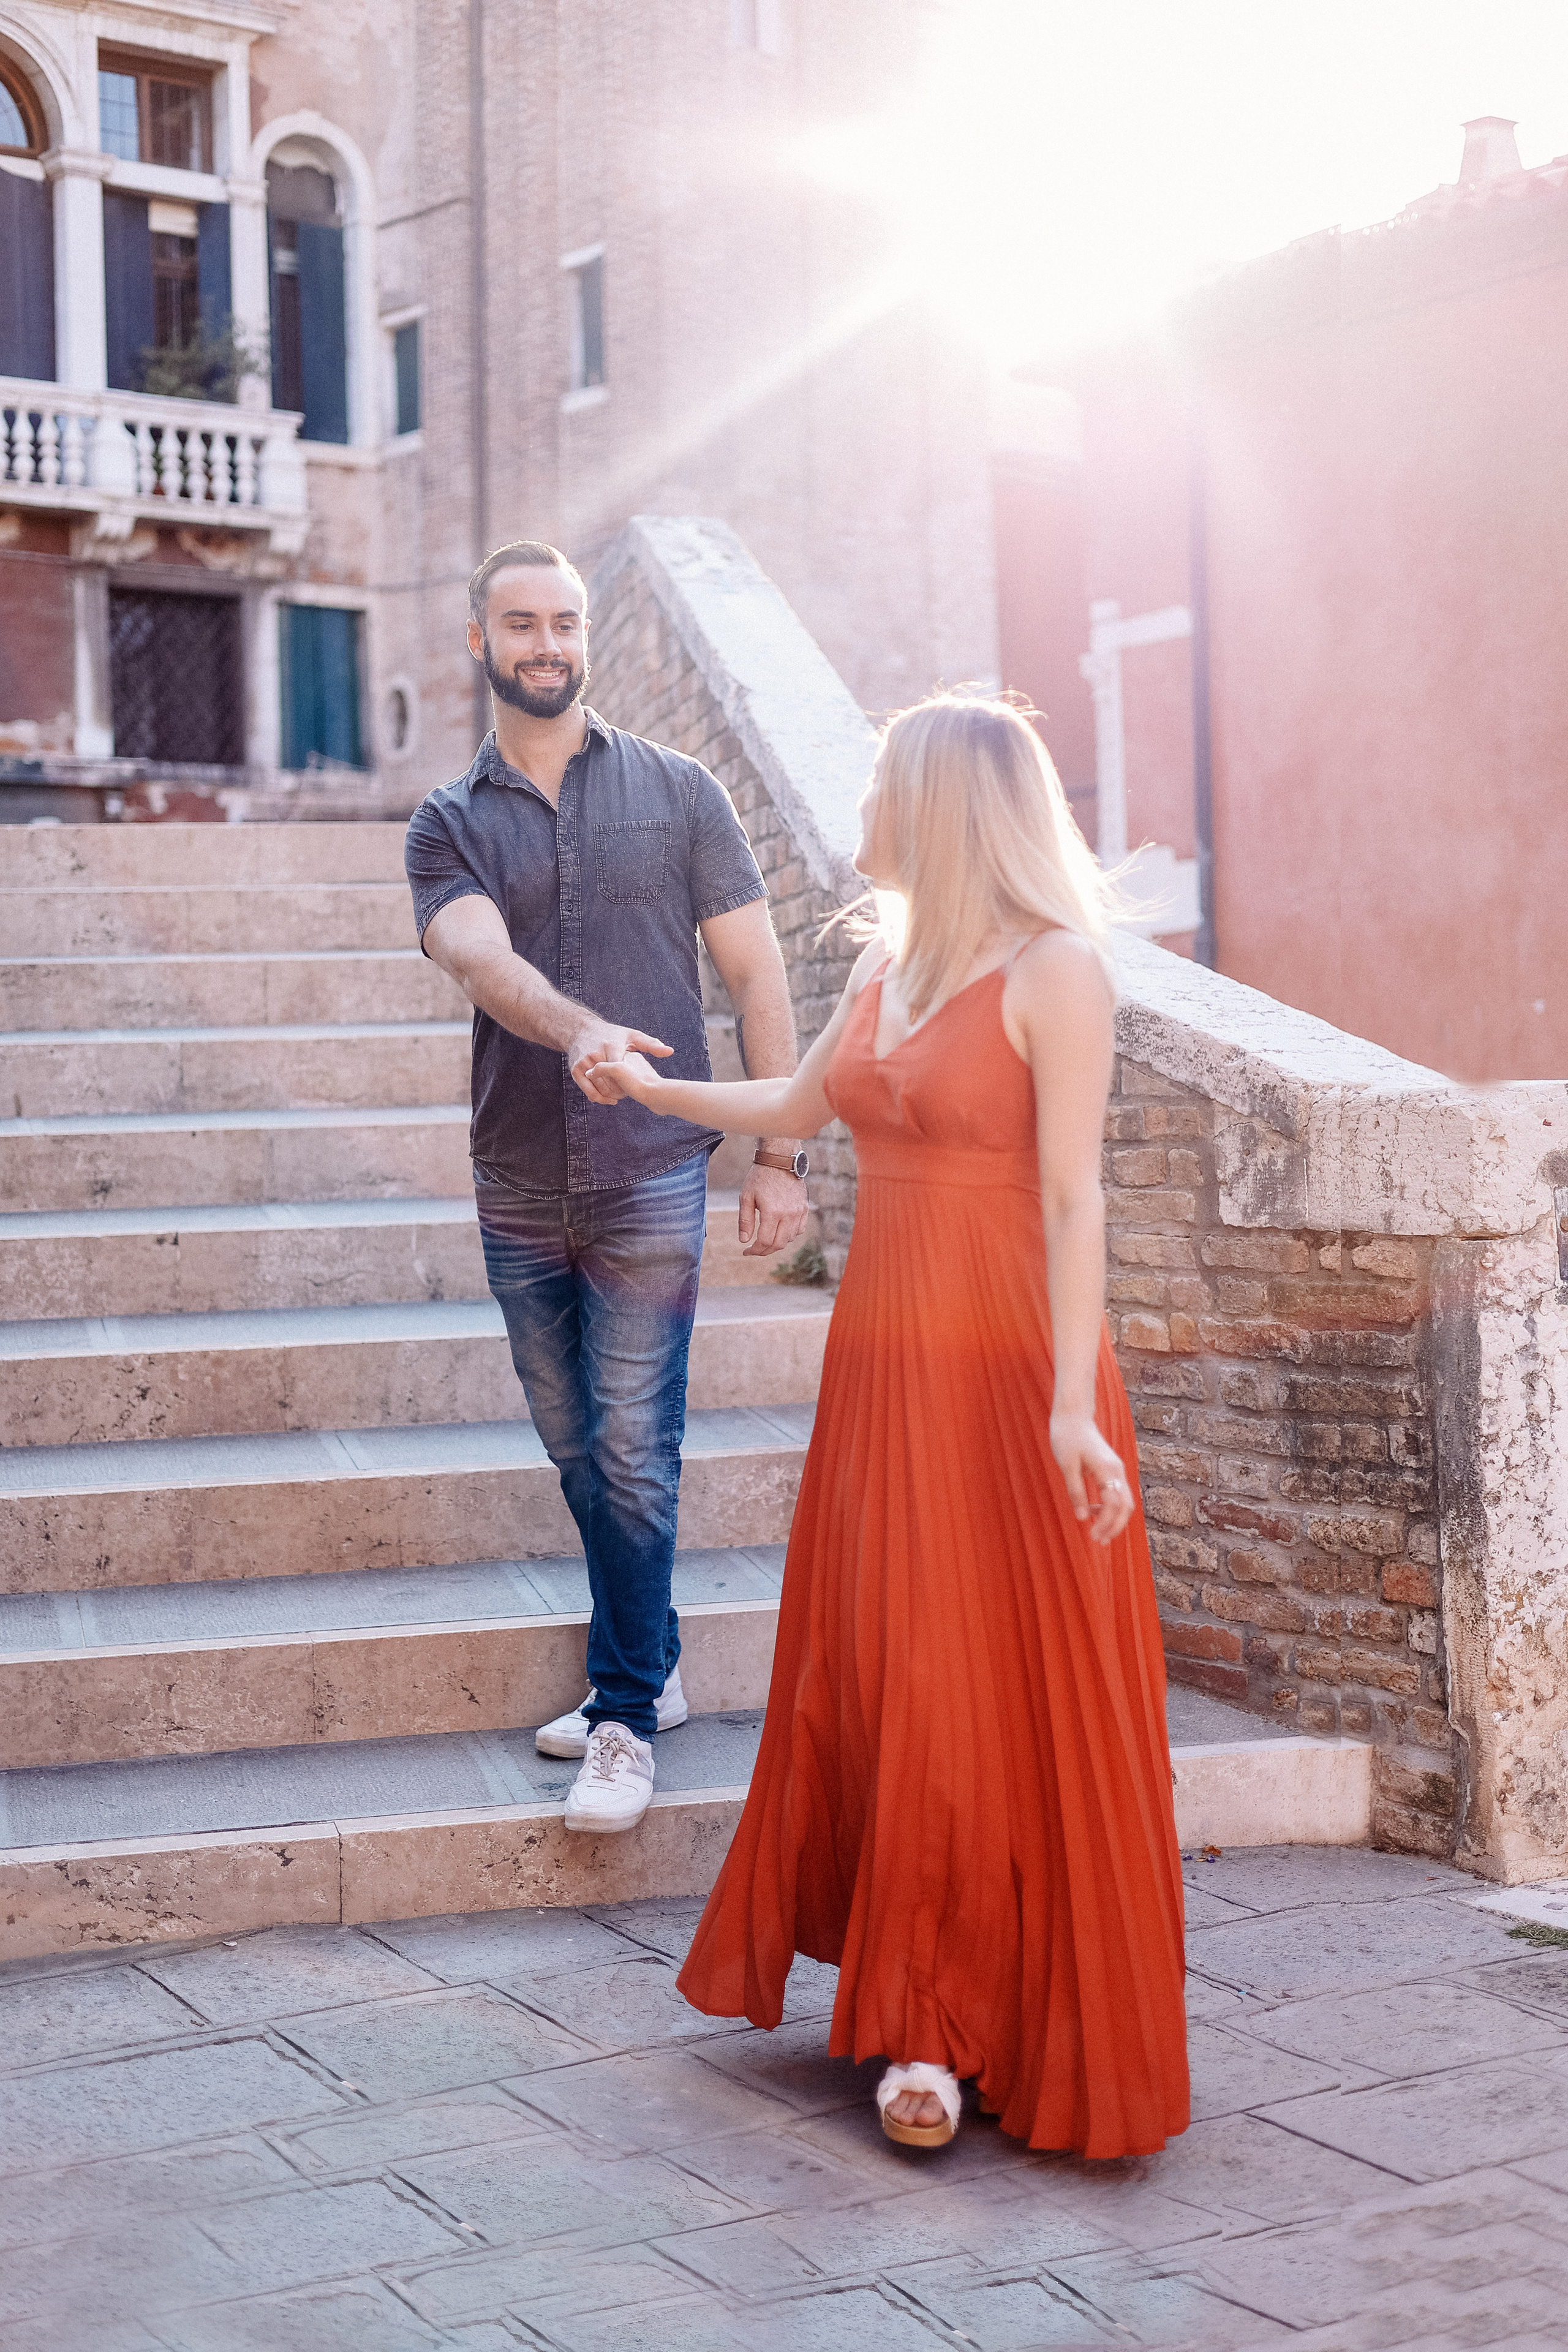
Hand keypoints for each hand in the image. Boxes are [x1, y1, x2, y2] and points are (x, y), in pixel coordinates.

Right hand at [567, 1021, 671, 1103]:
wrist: (581, 1030)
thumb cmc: (611, 1034)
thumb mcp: (632, 1036)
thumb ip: (651, 1045)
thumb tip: (670, 1052)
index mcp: (611, 1046)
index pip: (622, 1071)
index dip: (630, 1081)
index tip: (637, 1083)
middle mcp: (596, 1054)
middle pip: (612, 1083)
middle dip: (622, 1091)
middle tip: (630, 1092)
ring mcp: (584, 1062)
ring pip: (600, 1088)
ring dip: (612, 1096)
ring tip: (621, 1094)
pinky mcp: (575, 1070)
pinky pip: (588, 1091)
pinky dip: (599, 1098)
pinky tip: (609, 1099)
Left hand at [738, 1161, 809, 1256]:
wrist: (780, 1160)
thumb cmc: (760, 1177)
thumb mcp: (746, 1197)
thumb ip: (745, 1221)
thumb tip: (744, 1241)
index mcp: (772, 1212)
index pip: (765, 1241)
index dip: (755, 1250)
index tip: (746, 1251)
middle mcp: (788, 1214)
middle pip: (778, 1244)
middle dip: (765, 1251)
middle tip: (755, 1250)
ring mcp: (799, 1212)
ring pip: (789, 1239)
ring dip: (777, 1243)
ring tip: (765, 1239)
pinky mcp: (804, 1208)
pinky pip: (799, 1230)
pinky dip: (789, 1235)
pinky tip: (779, 1231)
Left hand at [1049, 1410, 1135, 1545]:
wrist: (1073, 1416)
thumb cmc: (1067, 1437)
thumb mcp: (1067, 1466)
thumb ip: (1075, 1491)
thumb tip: (1082, 1517)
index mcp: (1108, 1470)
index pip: (1114, 1505)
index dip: (1105, 1523)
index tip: (1092, 1536)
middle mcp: (1118, 1471)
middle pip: (1126, 1506)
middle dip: (1114, 1526)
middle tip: (1098, 1541)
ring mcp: (1117, 1470)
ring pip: (1125, 1502)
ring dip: (1114, 1519)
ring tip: (1097, 1533)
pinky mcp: (1112, 1471)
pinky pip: (1118, 1494)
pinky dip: (1110, 1508)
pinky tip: (1092, 1512)